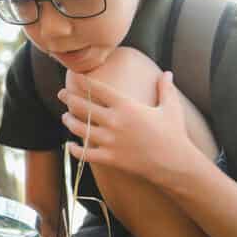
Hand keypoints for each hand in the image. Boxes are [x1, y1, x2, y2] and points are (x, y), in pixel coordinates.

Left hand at [58, 70, 195, 181]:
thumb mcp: (171, 108)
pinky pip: (85, 154)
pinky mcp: (109, 158)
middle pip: (83, 107)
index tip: (74, 77)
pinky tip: (70, 145)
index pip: (98, 89)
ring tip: (64, 117)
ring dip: (69, 121)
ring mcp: (110, 141)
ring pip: (80, 129)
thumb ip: (165, 89)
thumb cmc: (173, 134)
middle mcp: (115, 121)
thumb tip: (167, 73)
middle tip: (61, 94)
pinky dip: (75, 150)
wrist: (175, 163)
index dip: (84, 81)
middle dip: (69, 98)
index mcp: (127, 106)